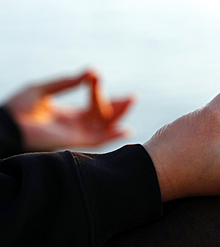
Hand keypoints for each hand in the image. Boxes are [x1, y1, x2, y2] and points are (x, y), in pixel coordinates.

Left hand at [5, 70, 133, 150]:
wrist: (6, 125)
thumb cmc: (18, 107)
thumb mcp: (44, 89)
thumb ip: (67, 82)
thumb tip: (89, 71)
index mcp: (69, 115)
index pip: (92, 105)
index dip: (98, 92)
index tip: (97, 75)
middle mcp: (76, 126)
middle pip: (104, 117)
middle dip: (118, 106)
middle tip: (132, 96)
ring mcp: (76, 134)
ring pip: (105, 126)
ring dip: (119, 116)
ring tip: (130, 102)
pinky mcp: (74, 141)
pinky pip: (98, 140)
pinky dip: (113, 136)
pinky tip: (126, 129)